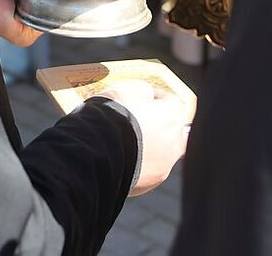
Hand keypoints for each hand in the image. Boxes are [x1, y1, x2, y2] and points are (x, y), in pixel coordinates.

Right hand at [97, 80, 188, 196]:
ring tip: (128, 144)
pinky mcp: (153, 181)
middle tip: (138, 122)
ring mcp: (166, 163)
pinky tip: (124, 159)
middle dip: (158, 125)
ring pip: (163, 152)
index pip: (172, 102)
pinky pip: (152, 170)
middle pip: (172, 129)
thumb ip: (140, 91)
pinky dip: (142, 165)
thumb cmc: (109, 117)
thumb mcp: (122, 91)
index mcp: (171, 114)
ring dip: (151, 147)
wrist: (97, 153)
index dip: (157, 98)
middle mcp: (175, 139)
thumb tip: (145, 95)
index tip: (144, 98)